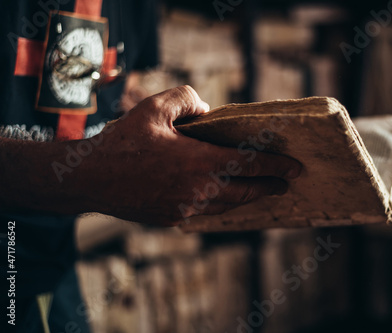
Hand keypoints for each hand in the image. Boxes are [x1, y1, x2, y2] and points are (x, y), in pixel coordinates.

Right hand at [81, 86, 301, 225]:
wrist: (89, 178)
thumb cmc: (122, 141)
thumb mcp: (154, 107)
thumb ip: (187, 100)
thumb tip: (206, 110)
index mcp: (198, 161)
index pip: (249, 165)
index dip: (275, 166)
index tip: (295, 168)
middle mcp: (197, 190)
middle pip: (245, 192)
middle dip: (269, 188)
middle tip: (285, 184)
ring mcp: (185, 208)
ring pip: (226, 205)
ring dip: (245, 198)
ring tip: (258, 191)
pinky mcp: (172, 218)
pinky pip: (205, 212)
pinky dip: (219, 204)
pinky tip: (221, 198)